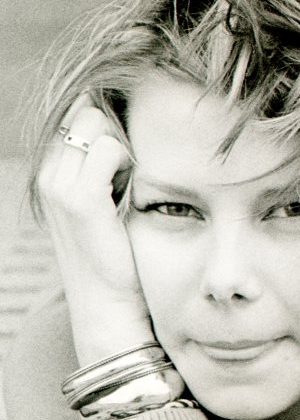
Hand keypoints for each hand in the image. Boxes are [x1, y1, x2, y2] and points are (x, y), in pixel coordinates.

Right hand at [37, 95, 154, 365]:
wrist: (110, 307)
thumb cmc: (120, 254)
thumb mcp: (108, 202)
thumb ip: (109, 164)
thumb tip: (129, 123)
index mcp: (52, 171)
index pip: (79, 113)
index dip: (112, 124)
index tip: (131, 160)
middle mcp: (48, 174)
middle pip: (88, 112)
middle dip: (119, 132)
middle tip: (130, 177)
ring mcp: (59, 185)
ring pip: (98, 125)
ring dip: (125, 148)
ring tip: (128, 188)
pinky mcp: (79, 199)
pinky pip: (109, 148)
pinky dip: (128, 163)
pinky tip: (130, 192)